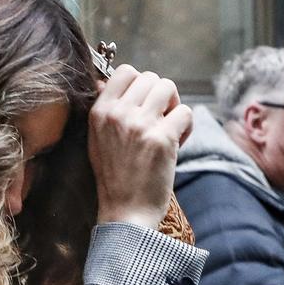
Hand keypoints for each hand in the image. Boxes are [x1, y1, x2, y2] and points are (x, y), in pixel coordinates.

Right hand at [88, 64, 193, 227]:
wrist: (126, 213)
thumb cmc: (115, 179)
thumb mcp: (97, 141)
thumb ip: (105, 111)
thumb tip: (104, 81)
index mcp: (99, 112)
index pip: (125, 71)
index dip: (141, 84)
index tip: (144, 104)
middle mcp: (118, 114)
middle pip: (151, 77)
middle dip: (160, 96)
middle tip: (159, 120)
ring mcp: (140, 124)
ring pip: (169, 87)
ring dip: (174, 106)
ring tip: (168, 128)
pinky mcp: (162, 138)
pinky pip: (185, 111)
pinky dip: (187, 126)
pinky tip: (178, 143)